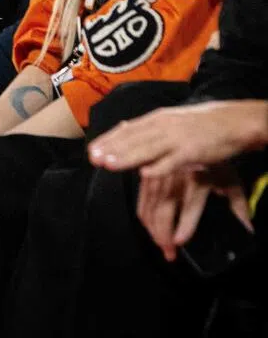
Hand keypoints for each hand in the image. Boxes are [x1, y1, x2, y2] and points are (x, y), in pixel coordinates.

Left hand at [89, 101, 267, 176]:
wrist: (234, 121)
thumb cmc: (201, 124)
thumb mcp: (170, 120)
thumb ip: (147, 127)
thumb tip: (122, 127)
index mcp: (157, 118)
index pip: (127, 130)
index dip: (109, 140)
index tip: (91, 150)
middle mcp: (164, 126)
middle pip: (133, 139)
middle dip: (112, 149)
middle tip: (93, 159)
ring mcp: (178, 138)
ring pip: (148, 149)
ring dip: (127, 157)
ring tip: (109, 165)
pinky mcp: (193, 151)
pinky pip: (173, 161)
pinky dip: (159, 167)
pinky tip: (145, 174)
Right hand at [137, 165, 251, 261]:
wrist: (193, 135)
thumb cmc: (213, 159)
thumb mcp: (229, 180)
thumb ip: (238, 205)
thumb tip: (248, 227)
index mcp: (197, 181)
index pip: (189, 209)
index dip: (184, 227)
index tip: (179, 242)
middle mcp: (174, 180)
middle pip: (163, 213)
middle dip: (163, 236)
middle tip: (168, 253)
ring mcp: (158, 178)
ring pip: (149, 210)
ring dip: (152, 230)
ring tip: (160, 244)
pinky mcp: (147, 177)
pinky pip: (141, 202)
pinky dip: (144, 218)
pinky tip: (149, 227)